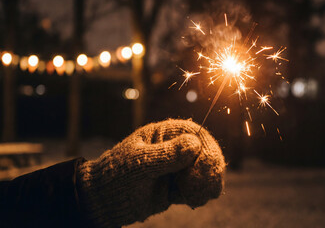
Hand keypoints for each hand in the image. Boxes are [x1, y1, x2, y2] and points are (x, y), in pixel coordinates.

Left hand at [77, 119, 225, 227]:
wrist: (104, 201)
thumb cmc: (116, 176)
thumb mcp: (139, 163)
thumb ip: (166, 154)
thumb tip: (194, 144)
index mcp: (164, 134)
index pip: (195, 133)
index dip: (205, 149)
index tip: (203, 168)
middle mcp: (174, 147)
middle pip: (205, 151)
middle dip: (209, 169)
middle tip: (206, 187)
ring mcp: (177, 167)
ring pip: (205, 170)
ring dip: (208, 182)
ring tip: (197, 196)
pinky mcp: (178, 185)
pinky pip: (198, 187)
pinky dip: (200, 193)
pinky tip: (193, 199)